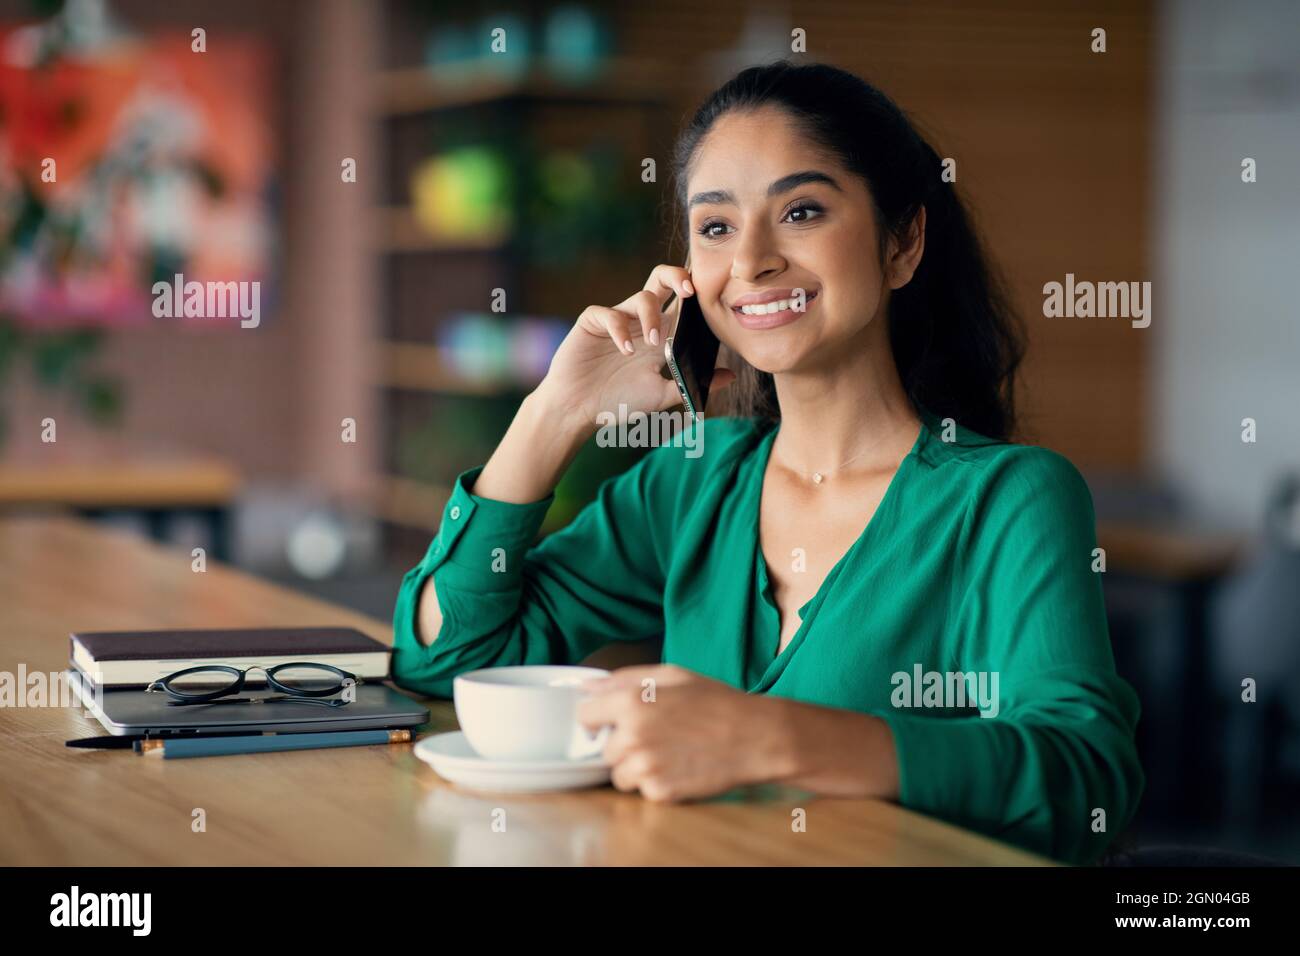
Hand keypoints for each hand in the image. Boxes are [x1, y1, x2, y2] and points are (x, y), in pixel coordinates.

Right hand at [534, 264, 734, 435]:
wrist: (578, 410)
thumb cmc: (618, 402)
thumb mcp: (662, 396)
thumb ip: (692, 384)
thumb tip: (730, 376)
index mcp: (660, 334)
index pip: (682, 303)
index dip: (696, 295)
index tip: (712, 299)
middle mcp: (640, 321)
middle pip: (661, 280)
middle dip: (677, 276)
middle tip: (689, 292)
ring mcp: (617, 319)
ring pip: (641, 295)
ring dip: (652, 317)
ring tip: (653, 344)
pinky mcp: (593, 322)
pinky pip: (610, 313)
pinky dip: (620, 329)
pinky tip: (625, 351)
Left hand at [575, 664, 791, 801]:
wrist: (755, 737)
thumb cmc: (716, 702)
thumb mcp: (672, 675)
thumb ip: (624, 678)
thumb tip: (587, 685)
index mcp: (630, 701)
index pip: (584, 716)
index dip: (597, 719)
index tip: (610, 722)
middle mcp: (632, 736)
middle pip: (605, 749)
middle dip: (624, 745)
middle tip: (658, 735)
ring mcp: (645, 767)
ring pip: (620, 775)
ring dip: (637, 767)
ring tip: (670, 752)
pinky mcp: (660, 792)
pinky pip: (643, 791)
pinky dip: (657, 783)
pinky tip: (680, 767)